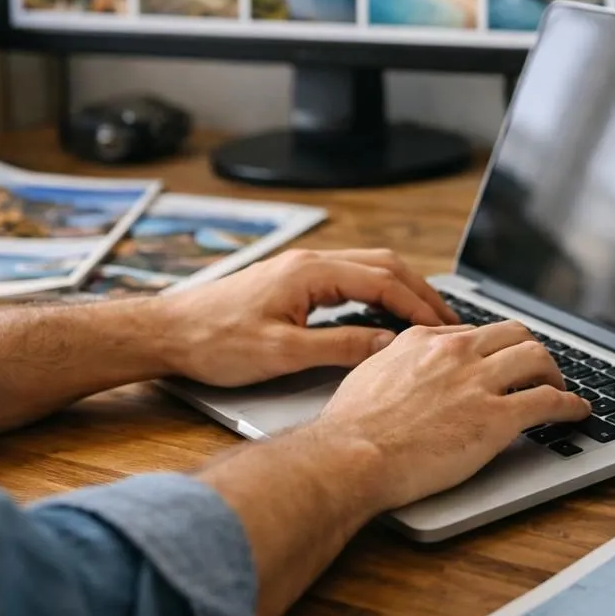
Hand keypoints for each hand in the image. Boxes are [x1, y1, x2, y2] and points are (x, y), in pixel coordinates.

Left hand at [156, 248, 459, 387]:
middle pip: (382, 265)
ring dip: (399, 288)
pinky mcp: (291, 282)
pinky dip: (376, 292)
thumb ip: (340, 347)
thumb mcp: (282, 353)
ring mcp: (300, 270)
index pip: (383, 280)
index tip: (443, 326)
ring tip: (424, 317)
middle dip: (419, 290)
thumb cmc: (215, 342)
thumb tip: (387, 347)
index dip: (418, 304)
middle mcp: (309, 262)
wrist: (167, 333)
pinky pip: (347, 277)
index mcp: (311, 272)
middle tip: (447, 320)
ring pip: (366, 268)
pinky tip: (382, 315)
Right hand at [314, 320, 590, 511]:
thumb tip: (402, 365)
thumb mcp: (369, 373)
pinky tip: (577, 411)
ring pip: (537, 358)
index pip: (475, 333)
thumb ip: (395, 361)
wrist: (352, 455)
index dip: (494, 349)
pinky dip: (570, 404)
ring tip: (560, 388)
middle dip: (530, 350)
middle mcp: (456, 352)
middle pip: (514, 334)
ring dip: (555, 373)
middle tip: (537, 370)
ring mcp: (478, 382)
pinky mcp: (497, 417)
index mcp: (425, 340)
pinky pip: (548, 401)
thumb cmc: (351, 427)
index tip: (500, 361)